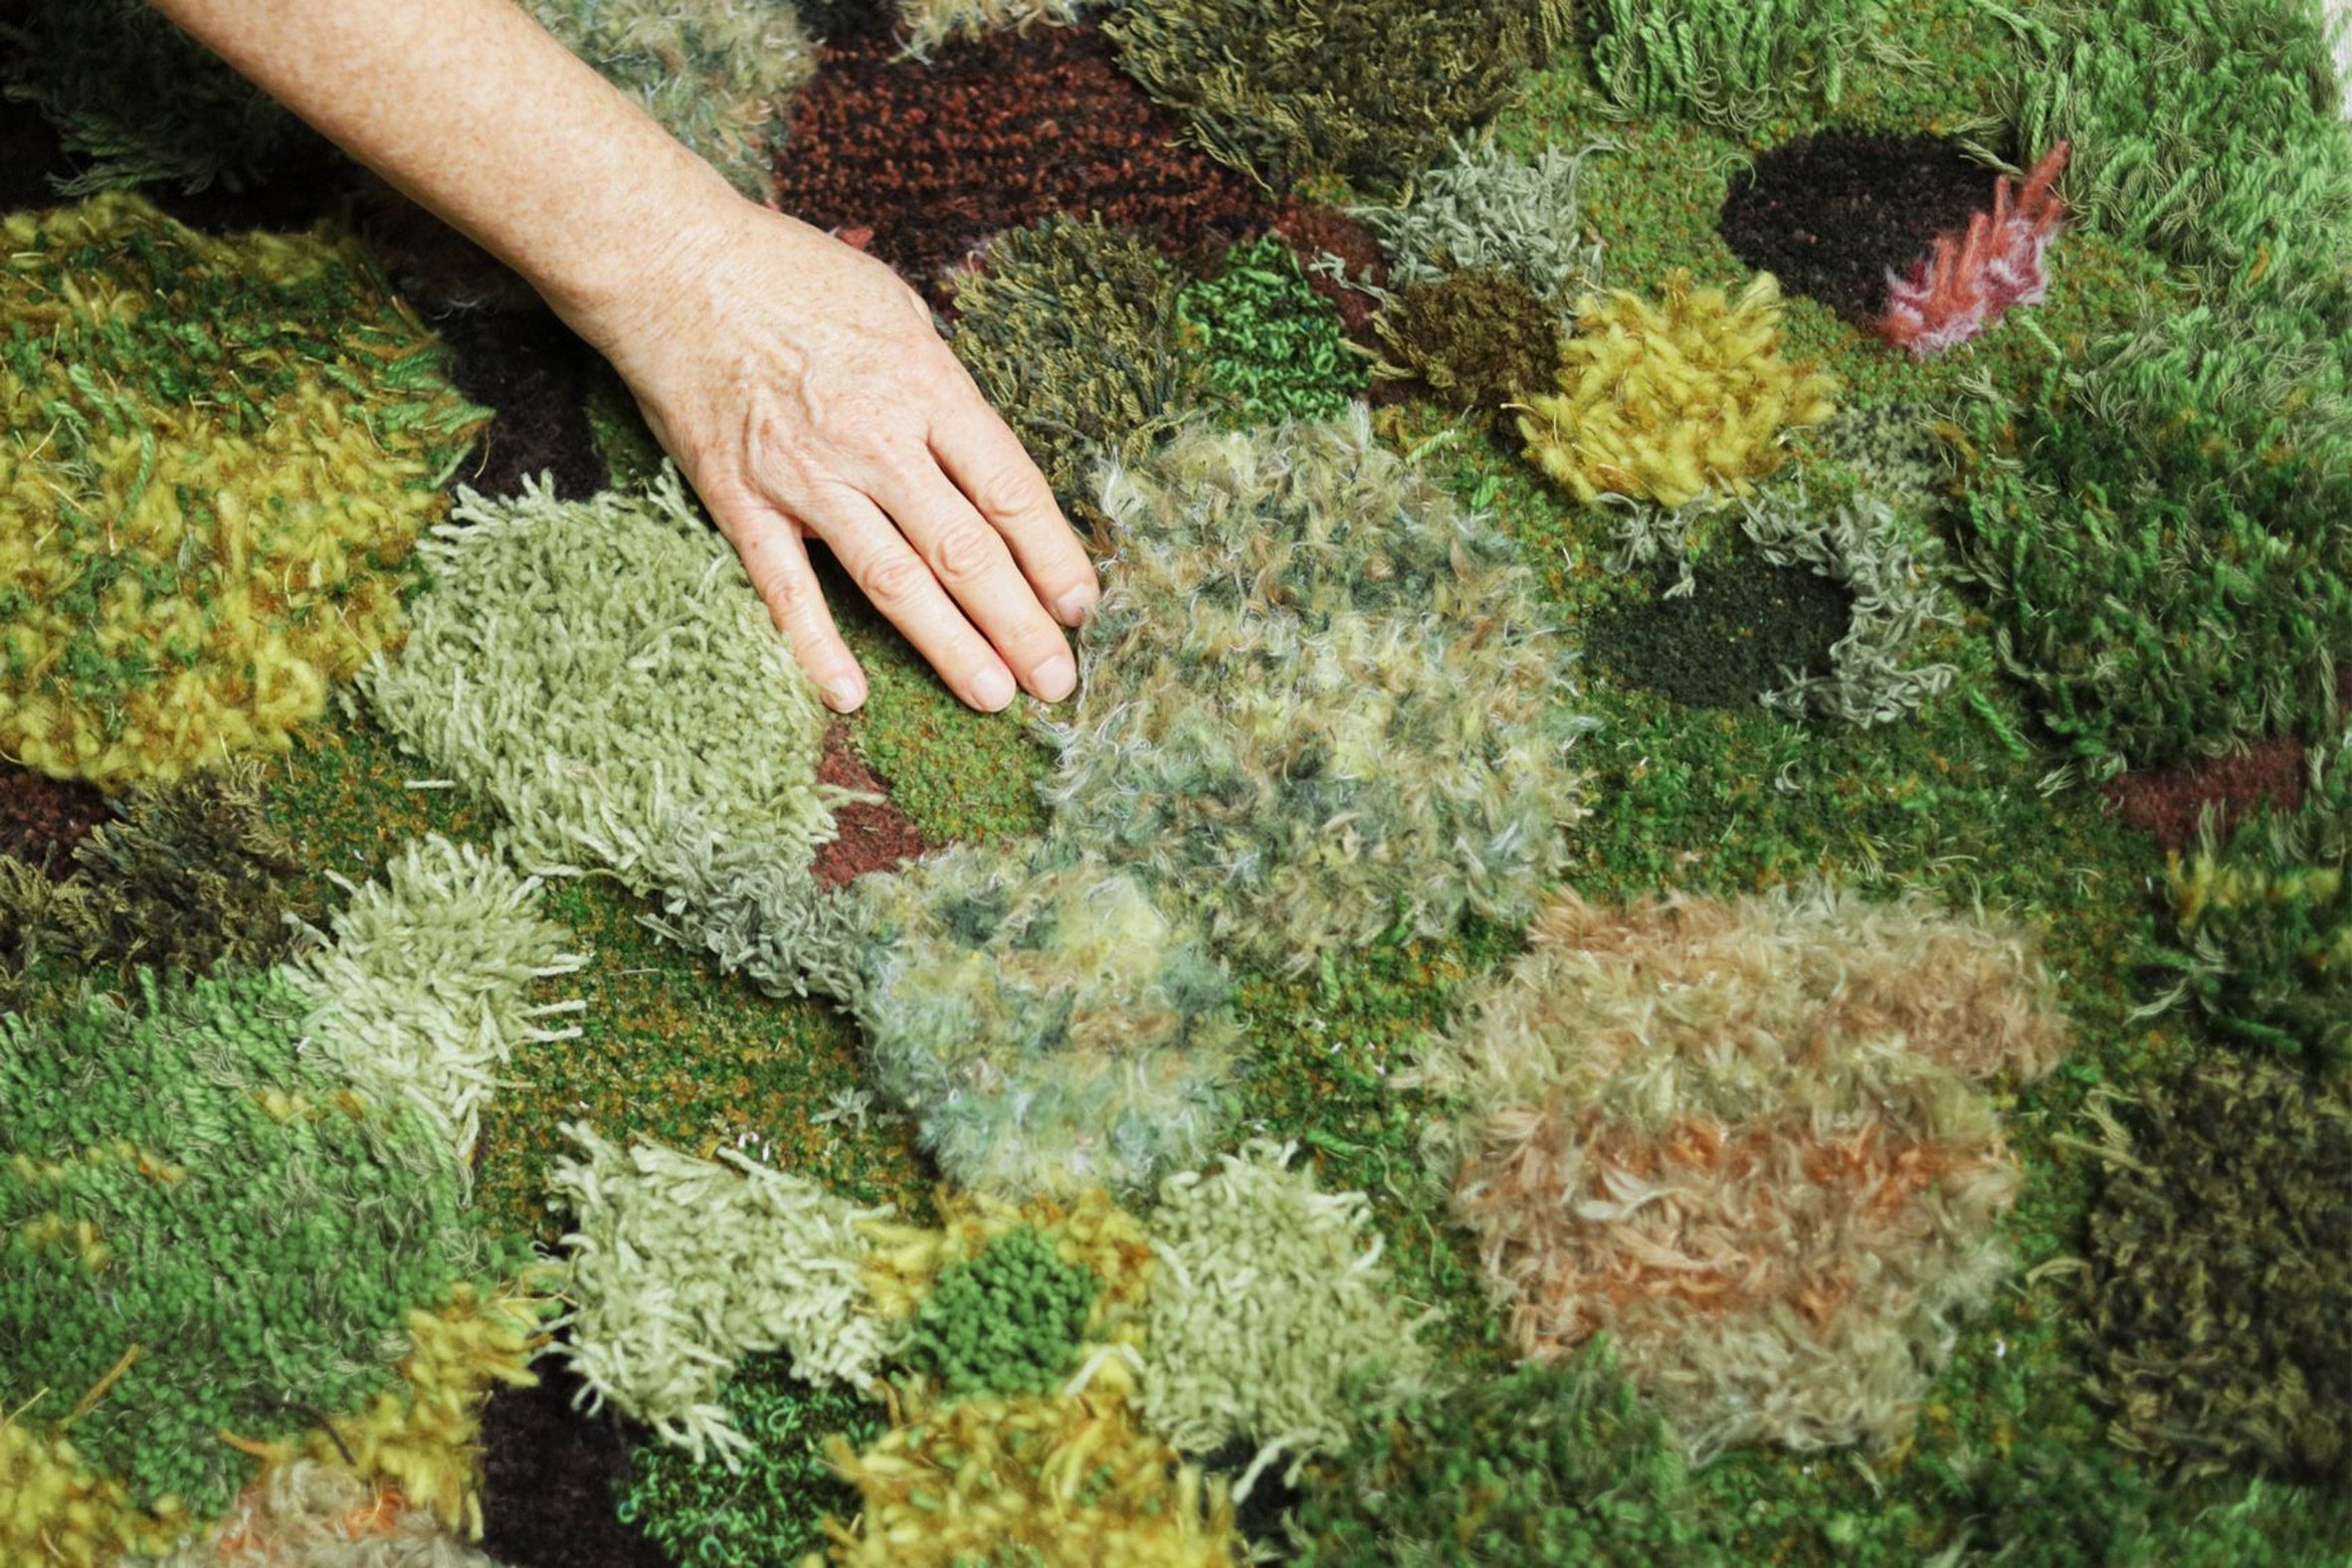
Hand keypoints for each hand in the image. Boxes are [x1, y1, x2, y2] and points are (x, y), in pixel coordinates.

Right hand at [561, 194, 1099, 714]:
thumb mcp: (896, 307)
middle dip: (1020, 623)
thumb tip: (981, 448)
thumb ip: (940, 387)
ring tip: (993, 696)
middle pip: (966, 549)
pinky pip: (787, 588)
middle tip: (1056, 682)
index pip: (1010, 491)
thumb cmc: (790, 276)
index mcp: (927, 388)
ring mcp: (809, 477)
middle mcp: (877, 441)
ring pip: (894, 579)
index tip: (1081, 606)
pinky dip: (817, 646)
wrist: (672, 265)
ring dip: (949, 645)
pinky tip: (849, 696)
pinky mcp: (743, 501)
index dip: (1054, 557)